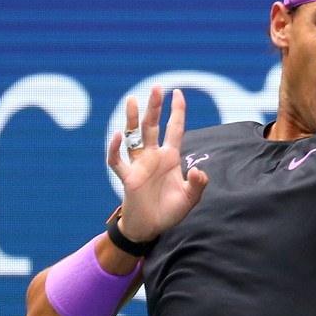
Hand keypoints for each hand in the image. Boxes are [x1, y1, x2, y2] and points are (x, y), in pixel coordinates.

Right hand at [107, 86, 207, 242]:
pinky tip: (118, 136)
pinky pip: (118, 161)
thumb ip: (198, 185)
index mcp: (169, 157)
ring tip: (132, 100)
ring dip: (133, 119)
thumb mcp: (190, 199)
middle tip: (157, 87)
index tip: (178, 92)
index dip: (177, 111)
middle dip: (155, 107)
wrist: (149, 229)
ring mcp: (139, 165)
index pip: (174, 128)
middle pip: (152, 126)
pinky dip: (116, 149)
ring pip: (134, 137)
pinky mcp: (128, 178)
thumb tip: (199, 171)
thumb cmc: (168, 212)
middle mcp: (153, 156)